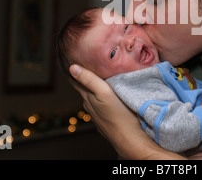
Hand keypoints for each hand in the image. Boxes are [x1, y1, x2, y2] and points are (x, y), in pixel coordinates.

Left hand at [68, 64, 183, 159]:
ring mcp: (98, 117)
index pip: (76, 82)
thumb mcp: (104, 92)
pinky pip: (102, 109)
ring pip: (93, 100)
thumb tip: (72, 68)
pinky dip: (102, 101)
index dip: (75, 71)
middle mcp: (90, 108)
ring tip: (99, 82)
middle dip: (85, 79)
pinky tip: (109, 100)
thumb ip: (89, 80)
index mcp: (88, 98)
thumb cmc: (119, 115)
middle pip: (85, 90)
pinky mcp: (107, 123)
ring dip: (95, 91)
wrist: (130, 139)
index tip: (74, 62)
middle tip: (88, 67)